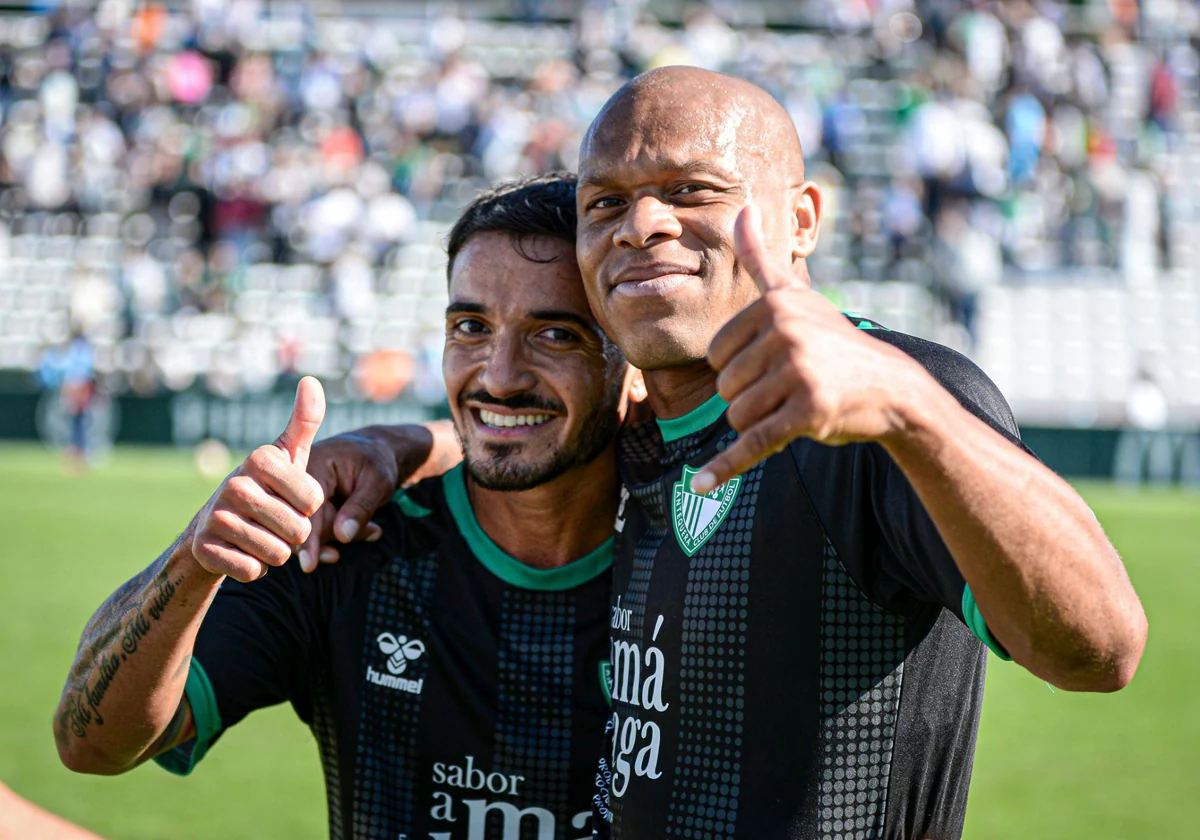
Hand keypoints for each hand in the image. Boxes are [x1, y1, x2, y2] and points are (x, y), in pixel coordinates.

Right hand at [190, 377, 325, 581]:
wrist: (214, 528)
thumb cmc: (265, 488)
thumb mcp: (287, 456)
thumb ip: (304, 422)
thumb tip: (311, 380)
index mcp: (260, 459)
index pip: (314, 501)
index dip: (308, 507)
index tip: (289, 497)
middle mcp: (235, 483)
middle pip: (298, 531)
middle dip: (294, 535)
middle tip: (274, 522)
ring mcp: (216, 516)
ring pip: (278, 554)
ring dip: (276, 554)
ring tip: (259, 536)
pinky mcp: (204, 549)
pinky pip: (254, 571)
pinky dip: (254, 569)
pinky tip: (241, 552)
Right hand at [299, 431, 398, 569]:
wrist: (375, 454)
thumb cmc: (377, 462)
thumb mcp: (378, 480)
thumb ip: (361, 507)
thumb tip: (343, 536)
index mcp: (312, 464)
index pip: (306, 508)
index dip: (309, 538)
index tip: (309, 565)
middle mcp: (296, 480)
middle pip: (303, 523)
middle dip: (337, 534)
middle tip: (373, 531)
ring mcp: (296, 495)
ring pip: (308, 531)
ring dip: (341, 535)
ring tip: (373, 529)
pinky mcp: (302, 507)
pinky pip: (313, 531)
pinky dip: (338, 535)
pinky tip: (367, 530)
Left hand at [691, 206, 927, 495]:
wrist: (891, 389)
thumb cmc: (834, 342)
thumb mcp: (797, 295)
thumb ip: (762, 257)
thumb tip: (743, 206)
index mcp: (775, 305)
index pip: (716, 353)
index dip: (740, 368)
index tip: (776, 362)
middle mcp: (786, 334)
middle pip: (724, 385)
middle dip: (750, 396)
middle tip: (791, 388)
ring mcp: (799, 373)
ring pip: (736, 415)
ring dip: (760, 420)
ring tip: (796, 405)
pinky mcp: (807, 413)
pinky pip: (752, 444)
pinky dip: (724, 469)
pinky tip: (700, 486)